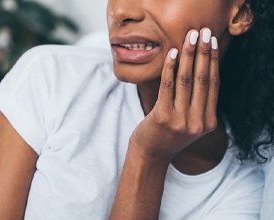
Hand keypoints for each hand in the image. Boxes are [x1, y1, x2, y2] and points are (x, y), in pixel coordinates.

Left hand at [129, 28, 219, 163]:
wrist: (151, 154)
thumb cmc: (168, 134)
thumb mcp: (190, 121)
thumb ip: (199, 103)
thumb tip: (201, 69)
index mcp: (208, 122)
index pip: (213, 85)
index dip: (213, 61)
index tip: (212, 42)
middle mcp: (198, 122)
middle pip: (203, 79)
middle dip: (204, 52)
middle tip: (204, 32)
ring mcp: (181, 121)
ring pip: (187, 80)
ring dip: (188, 55)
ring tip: (190, 37)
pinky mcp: (163, 117)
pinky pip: (168, 85)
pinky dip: (170, 67)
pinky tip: (172, 53)